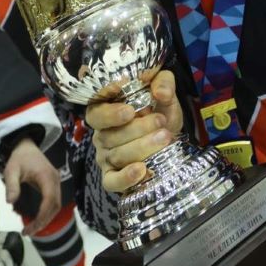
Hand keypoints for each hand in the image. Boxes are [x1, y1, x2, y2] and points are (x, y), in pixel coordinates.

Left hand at [3, 139, 60, 235]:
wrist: (26, 146)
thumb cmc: (18, 159)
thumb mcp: (11, 170)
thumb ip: (11, 185)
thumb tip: (10, 202)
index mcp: (46, 176)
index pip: (49, 200)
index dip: (42, 216)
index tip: (30, 227)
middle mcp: (55, 180)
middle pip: (55, 205)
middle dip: (43, 221)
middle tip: (28, 232)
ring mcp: (56, 182)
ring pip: (56, 205)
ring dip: (46, 219)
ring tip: (31, 229)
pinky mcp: (53, 185)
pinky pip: (54, 202)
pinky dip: (47, 213)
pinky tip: (37, 219)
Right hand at [86, 70, 183, 192]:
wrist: (169, 137)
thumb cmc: (159, 111)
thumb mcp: (164, 93)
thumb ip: (163, 83)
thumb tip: (161, 92)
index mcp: (104, 110)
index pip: (96, 112)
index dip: (111, 113)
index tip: (131, 111)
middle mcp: (100, 134)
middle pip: (110, 136)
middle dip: (138, 129)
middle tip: (160, 121)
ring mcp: (105, 157)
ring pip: (117, 156)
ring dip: (142, 147)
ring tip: (165, 137)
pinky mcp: (112, 177)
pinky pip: (112, 181)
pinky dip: (126, 178)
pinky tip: (142, 170)